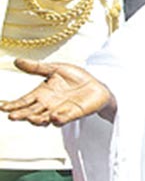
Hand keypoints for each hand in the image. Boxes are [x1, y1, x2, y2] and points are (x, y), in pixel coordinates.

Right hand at [0, 59, 114, 125]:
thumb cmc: (75, 78)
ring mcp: (60, 110)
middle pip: (31, 111)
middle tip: (12, 116)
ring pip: (45, 117)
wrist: (97, 84)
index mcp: (41, 94)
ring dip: (37, 119)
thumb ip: (37, 68)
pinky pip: (64, 118)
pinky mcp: (74, 113)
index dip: (13, 104)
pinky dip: (59, 119)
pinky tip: (53, 117)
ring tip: (30, 118)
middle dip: (22, 114)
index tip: (2, 107)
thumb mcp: (55, 69)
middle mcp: (48, 104)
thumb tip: (17, 61)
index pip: (24, 101)